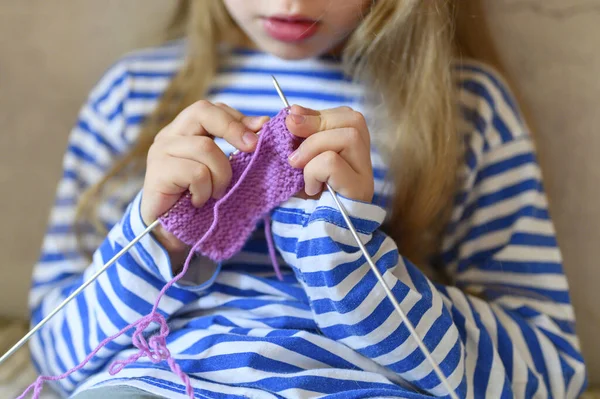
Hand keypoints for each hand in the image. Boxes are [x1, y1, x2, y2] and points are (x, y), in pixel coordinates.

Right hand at [141, 100, 268, 262]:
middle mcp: (170, 135)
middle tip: (252, 148)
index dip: (237, 117)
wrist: (170, 232)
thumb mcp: (221, 170)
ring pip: (206, 147)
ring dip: (221, 175)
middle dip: (233, 128)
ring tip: (216, 193)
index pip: (212, 109)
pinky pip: (196, 173)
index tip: (261, 129)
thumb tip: (263, 124)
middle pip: (203, 111)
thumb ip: (236, 148)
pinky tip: (198, 201)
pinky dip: (205, 190)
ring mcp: (161, 152)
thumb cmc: (200, 199)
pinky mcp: (157, 172)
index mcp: (185, 131)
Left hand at [285, 105, 373, 202]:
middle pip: (353, 120)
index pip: (346, 116)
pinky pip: (333, 162)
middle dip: (316, 122)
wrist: (311, 240)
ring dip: (314, 146)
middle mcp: (364, 161)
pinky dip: (314, 170)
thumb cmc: (303, 203)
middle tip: (289, 131)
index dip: (318, 113)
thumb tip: (289, 113)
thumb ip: (297, 141)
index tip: (290, 116)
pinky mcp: (359, 191)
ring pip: (348, 136)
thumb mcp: (298, 166)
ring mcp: (365, 176)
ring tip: (297, 166)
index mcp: (352, 152)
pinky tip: (310, 188)